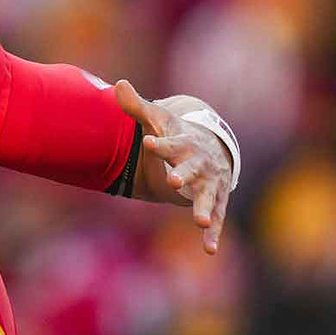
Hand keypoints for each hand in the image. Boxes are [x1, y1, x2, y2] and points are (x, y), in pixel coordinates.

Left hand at [115, 80, 234, 254]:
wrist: (208, 147)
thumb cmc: (175, 134)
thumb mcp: (157, 120)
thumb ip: (137, 107)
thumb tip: (118, 85)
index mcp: (184, 142)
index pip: (171, 142)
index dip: (160, 143)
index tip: (148, 142)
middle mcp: (200, 162)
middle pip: (193, 169)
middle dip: (185, 175)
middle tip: (174, 182)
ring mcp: (210, 183)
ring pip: (208, 196)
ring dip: (204, 208)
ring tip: (201, 221)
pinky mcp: (215, 200)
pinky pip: (216, 218)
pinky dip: (213, 233)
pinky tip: (209, 249)